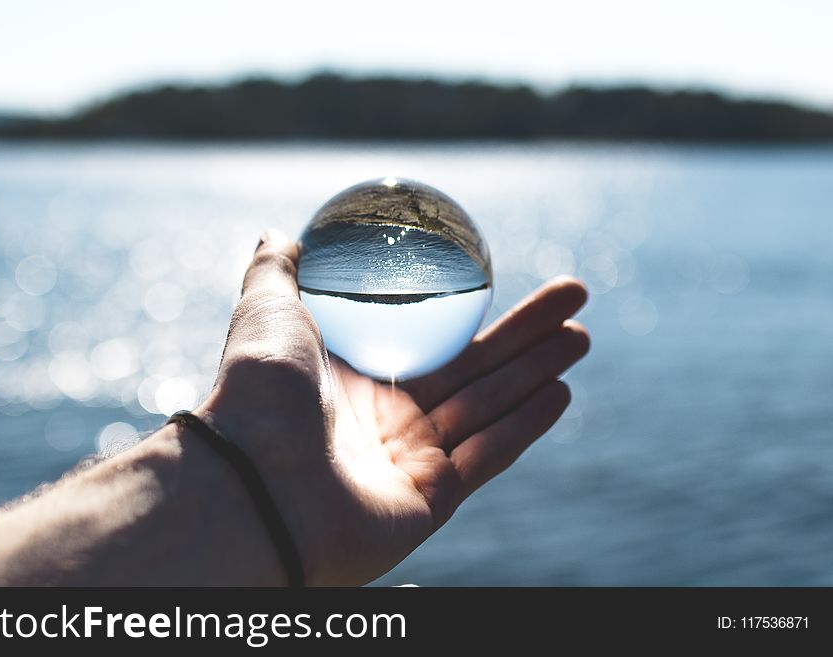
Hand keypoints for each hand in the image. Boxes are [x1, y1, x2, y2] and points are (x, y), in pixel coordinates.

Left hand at [197, 229, 589, 584]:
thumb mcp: (265, 310)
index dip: (475, 310)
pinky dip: (524, 425)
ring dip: (538, 371)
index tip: (507, 279)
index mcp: (360, 379)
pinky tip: (560, 391)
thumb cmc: (257, 391)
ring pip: (490, 407)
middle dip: (528, 335)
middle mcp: (390, 421)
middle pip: (476, 370)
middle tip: (574, 299)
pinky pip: (488, 456)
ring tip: (581, 336)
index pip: (434, 340)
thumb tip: (281, 232)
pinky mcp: (431, 502)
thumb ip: (277, 271)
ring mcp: (413, 462)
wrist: (251, 480)